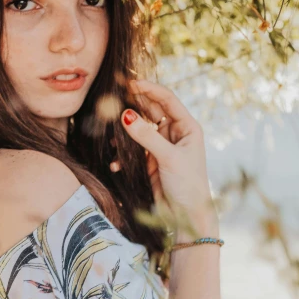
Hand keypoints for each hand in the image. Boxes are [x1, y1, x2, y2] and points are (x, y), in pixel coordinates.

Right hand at [115, 78, 217, 233]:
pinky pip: (134, 150)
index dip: (149, 89)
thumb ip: (146, 136)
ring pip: (140, 130)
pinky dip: (124, 155)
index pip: (167, 100)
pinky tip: (115, 163)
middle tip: (113, 99)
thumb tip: (125, 115)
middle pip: (152, 111)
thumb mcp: (168, 158)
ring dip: (125, 132)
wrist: (187, 216)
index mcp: (187, 127)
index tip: (130, 83)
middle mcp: (175, 133)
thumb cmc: (187, 185)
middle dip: (134, 106)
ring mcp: (162, 146)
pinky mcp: (151, 161)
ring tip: (111, 134)